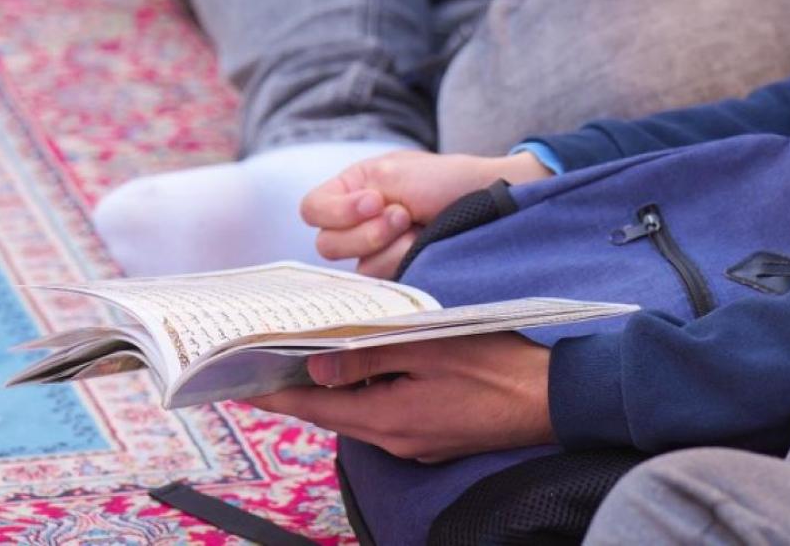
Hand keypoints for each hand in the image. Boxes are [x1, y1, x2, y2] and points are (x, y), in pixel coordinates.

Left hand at [245, 334, 553, 460]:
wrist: (551, 400)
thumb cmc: (496, 367)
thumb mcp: (429, 347)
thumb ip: (370, 355)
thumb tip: (318, 367)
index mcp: (388, 418)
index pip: (314, 409)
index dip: (273, 395)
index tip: (237, 383)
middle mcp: (395, 439)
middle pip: (333, 412)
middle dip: (299, 387)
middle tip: (268, 357)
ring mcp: (415, 442)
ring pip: (360, 412)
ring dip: (336, 388)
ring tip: (312, 354)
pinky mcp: (433, 436)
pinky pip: (387, 413)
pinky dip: (368, 391)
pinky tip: (370, 367)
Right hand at [300, 150, 548, 276]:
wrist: (489, 199)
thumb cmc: (444, 179)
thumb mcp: (392, 173)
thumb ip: (352, 198)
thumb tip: (322, 231)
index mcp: (351, 191)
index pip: (312, 210)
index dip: (337, 211)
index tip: (375, 201)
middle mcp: (358, 224)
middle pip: (328, 245)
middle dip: (369, 231)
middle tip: (403, 214)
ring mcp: (378, 252)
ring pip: (358, 268)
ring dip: (392, 246)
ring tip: (419, 227)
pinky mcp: (399, 275)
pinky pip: (384, 282)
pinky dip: (405, 260)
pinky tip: (425, 246)